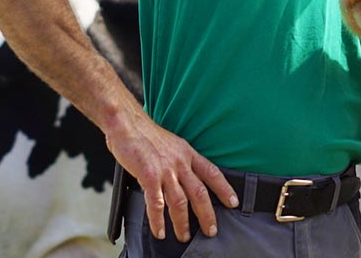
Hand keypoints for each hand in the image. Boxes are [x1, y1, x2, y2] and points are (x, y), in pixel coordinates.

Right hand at [106, 116, 238, 241]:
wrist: (127, 124)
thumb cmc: (146, 135)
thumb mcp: (173, 144)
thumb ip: (180, 160)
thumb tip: (185, 177)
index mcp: (188, 154)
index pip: (212, 173)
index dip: (224, 188)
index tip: (233, 202)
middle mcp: (180, 163)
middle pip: (200, 193)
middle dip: (207, 214)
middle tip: (210, 231)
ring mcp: (165, 170)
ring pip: (180, 202)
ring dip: (182, 222)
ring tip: (183, 236)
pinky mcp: (148, 176)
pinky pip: (156, 203)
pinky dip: (158, 220)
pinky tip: (160, 231)